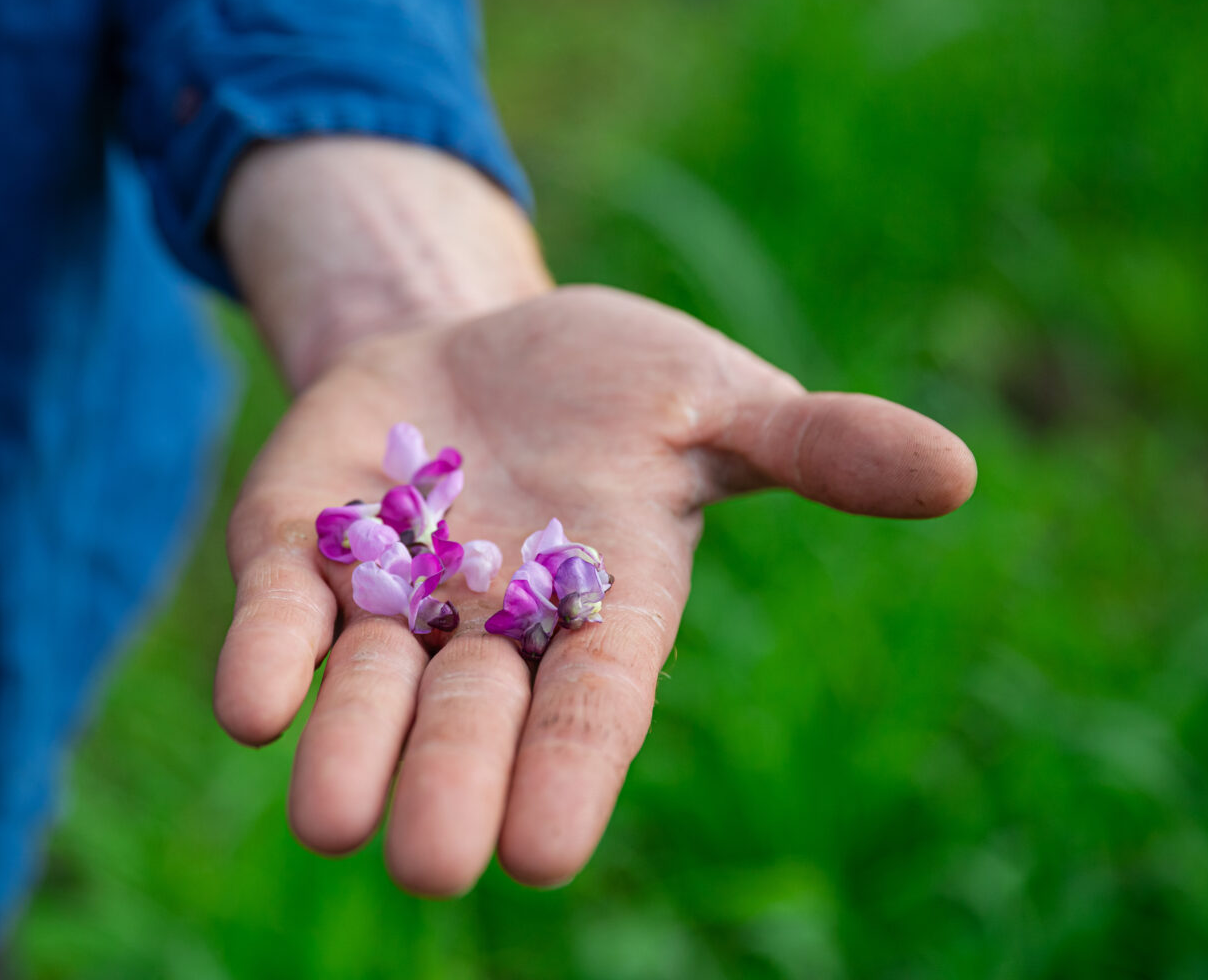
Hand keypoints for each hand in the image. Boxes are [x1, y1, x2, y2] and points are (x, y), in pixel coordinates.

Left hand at [213, 285, 974, 894]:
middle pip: (473, 718)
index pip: (593, 707)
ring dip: (349, 745)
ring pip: (369, 685)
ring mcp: (392, 591)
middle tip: (430, 863)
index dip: (572, 773)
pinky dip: (269, 656)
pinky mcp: (305, 547)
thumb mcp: (716, 397)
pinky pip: (283, 614)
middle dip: (451, 781)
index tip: (545, 853)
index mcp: (602, 604)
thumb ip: (811, 444)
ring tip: (329, 819)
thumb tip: (955, 471)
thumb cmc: (617, 384)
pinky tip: (252, 702)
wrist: (476, 343)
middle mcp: (493, 624)